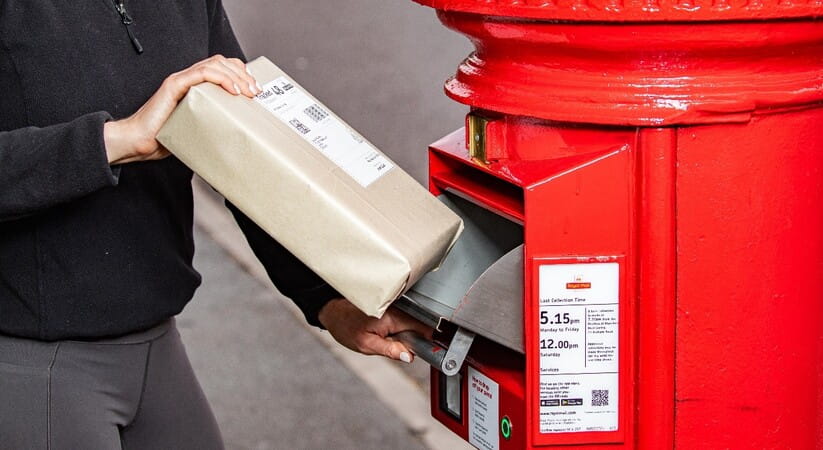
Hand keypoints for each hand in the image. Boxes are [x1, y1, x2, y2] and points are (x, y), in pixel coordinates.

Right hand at [104, 54, 262, 164]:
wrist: (139, 141)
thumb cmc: (165, 137)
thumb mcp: (199, 128)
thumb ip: (214, 122)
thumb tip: (238, 133)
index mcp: (195, 85)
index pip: (223, 67)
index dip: (242, 74)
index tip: (256, 89)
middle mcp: (188, 78)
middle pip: (222, 63)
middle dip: (244, 75)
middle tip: (257, 91)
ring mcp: (181, 79)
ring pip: (215, 64)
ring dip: (236, 76)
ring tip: (248, 91)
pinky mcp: (174, 85)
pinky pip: (201, 74)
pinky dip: (221, 79)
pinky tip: (233, 90)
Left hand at [318, 298, 433, 363]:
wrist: (333, 311)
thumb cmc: (346, 327)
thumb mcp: (366, 345)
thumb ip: (390, 350)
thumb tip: (410, 356)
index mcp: (393, 317)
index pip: (422, 328)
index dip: (430, 341)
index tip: (434, 351)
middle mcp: (397, 308)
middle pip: (420, 326)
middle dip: (418, 339)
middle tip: (405, 351)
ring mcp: (396, 305)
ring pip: (413, 323)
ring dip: (410, 334)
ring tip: (395, 342)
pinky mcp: (393, 305)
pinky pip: (406, 319)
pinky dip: (404, 328)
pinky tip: (392, 335)